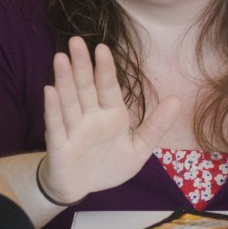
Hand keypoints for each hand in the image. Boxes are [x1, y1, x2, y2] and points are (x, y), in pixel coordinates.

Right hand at [41, 36, 179, 203]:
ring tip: (60, 58)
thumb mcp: (139, 148)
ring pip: (69, 101)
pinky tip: (49, 91)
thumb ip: (156, 125)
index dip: (105, 69)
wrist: (83, 188)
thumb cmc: (108, 165)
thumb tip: (178, 99)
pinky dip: (53, 109)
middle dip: (81, 65)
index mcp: (111, 114)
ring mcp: (73, 130)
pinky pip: (56, 126)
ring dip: (64, 80)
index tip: (102, 48)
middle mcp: (90, 118)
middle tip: (76, 41)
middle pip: (85, 87)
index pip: (108, 87)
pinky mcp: (59, 146)